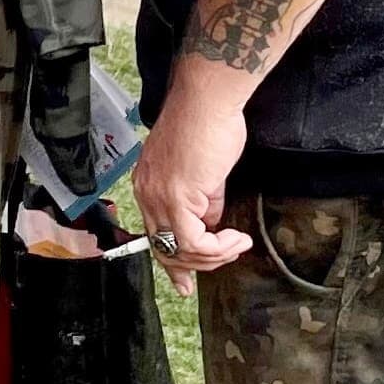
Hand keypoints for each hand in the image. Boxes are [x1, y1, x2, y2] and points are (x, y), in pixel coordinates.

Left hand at [131, 91, 253, 293]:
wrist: (209, 100)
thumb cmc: (209, 124)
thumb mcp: (204, 172)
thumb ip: (204, 200)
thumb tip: (212, 222)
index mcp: (148, 185)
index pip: (155, 235)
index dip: (173, 262)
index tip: (186, 282)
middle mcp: (146, 193)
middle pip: (163, 249)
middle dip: (193, 266)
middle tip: (225, 261)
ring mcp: (158, 196)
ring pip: (179, 250)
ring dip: (215, 255)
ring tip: (238, 244)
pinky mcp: (177, 197)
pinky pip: (193, 241)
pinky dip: (217, 247)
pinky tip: (235, 239)